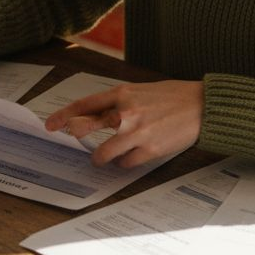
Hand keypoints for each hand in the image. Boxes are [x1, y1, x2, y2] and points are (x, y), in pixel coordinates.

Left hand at [44, 80, 203, 167]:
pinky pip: (125, 163)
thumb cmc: (173, 96)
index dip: (64, 115)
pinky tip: (129, 157)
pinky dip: (124, 162)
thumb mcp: (142, 91)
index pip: (85, 105)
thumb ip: (120, 102)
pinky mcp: (149, 150)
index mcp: (123, 94)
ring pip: (104, 153)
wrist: (202, 106)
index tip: (52, 124)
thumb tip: (98, 116)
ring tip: (103, 158)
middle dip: (76, 135)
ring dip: (101, 158)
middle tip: (73, 140)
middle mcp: (126, 113)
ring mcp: (137, 133)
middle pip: (88, 127)